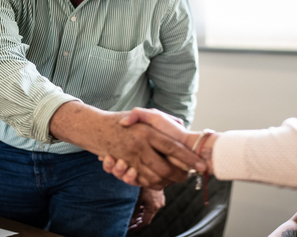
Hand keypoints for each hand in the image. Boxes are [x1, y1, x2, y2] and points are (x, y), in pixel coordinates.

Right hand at [50, 101, 204, 189]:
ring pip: (155, 176)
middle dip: (179, 175)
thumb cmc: (123, 120)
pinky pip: (141, 180)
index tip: (201, 165)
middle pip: (166, 167)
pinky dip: (152, 182)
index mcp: (149, 132)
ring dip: (167, 180)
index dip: (188, 158)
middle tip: (188, 176)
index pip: (173, 147)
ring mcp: (131, 158)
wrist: (95, 128)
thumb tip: (179, 124)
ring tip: (178, 178)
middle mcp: (141, 146)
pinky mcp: (124, 167)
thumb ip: (160, 119)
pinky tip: (161, 180)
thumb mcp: (144, 115)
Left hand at [129, 188, 164, 230]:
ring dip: (142, 215)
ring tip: (133, 217)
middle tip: (130, 224)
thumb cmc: (145, 184)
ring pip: (150, 212)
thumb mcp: (138, 198)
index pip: (145, 222)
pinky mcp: (160, 197)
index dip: (137, 227)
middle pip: (148, 218)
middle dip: (139, 222)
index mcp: (153, 207)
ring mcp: (160, 202)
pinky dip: (146, 209)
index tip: (130, 229)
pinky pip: (152, 206)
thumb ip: (135, 210)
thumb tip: (131, 220)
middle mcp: (158, 206)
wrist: (155, 173)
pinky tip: (139, 208)